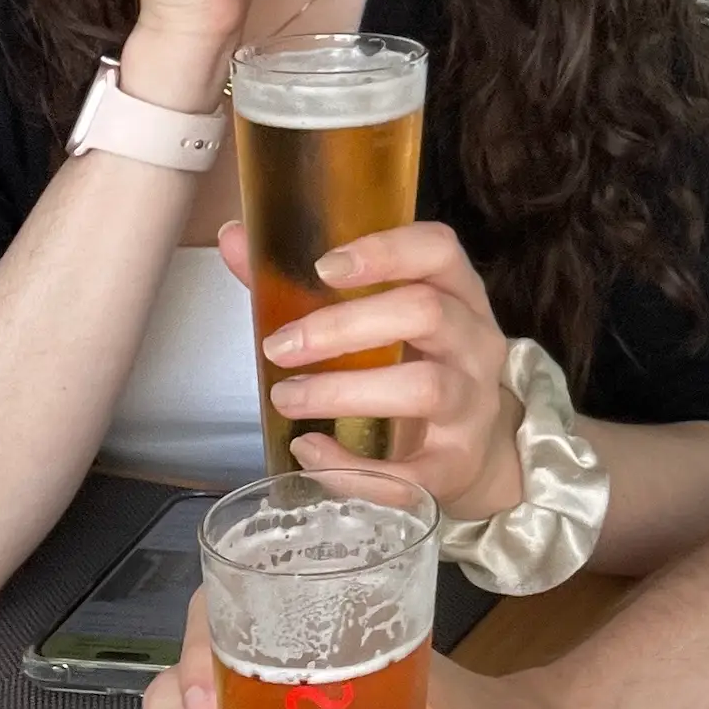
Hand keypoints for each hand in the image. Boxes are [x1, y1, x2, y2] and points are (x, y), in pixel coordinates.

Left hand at [220, 220, 525, 520]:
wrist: (470, 448)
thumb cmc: (412, 366)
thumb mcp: (377, 319)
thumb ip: (302, 281)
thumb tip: (231, 238)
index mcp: (457, 292)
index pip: (439, 250)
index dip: (386, 252)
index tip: (324, 268)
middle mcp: (476, 340)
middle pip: (426, 312)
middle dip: (343, 327)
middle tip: (279, 347)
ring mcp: (473, 403)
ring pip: (424, 386)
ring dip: (343, 392)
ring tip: (286, 398)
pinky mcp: (457, 464)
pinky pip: (411, 470)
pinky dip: (353, 466)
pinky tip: (310, 452)